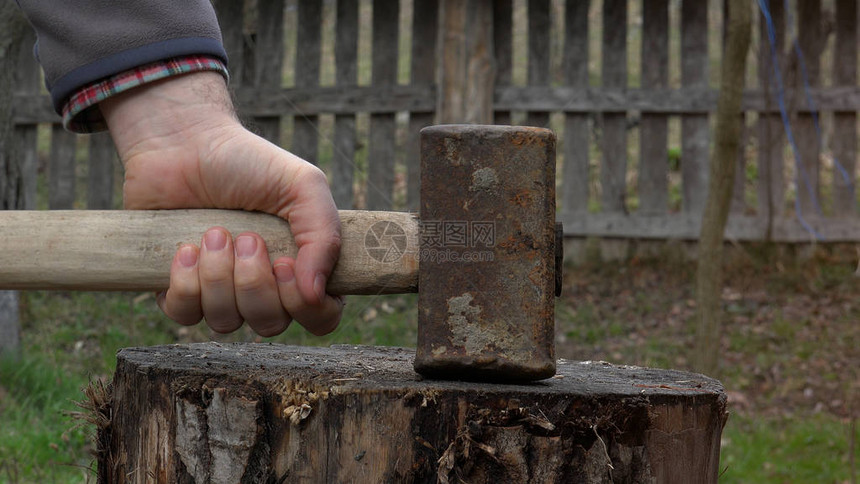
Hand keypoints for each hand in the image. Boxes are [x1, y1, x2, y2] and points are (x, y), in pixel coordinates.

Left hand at [100, 72, 342, 335]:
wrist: (185, 142)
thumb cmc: (249, 162)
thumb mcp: (303, 186)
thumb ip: (323, 236)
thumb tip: (316, 292)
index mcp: (303, 268)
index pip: (321, 318)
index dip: (305, 306)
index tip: (284, 262)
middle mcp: (264, 288)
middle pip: (270, 324)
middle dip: (254, 283)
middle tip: (246, 237)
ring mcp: (220, 292)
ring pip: (226, 322)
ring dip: (218, 277)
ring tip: (214, 232)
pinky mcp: (178, 289)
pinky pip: (184, 314)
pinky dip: (185, 283)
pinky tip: (186, 248)